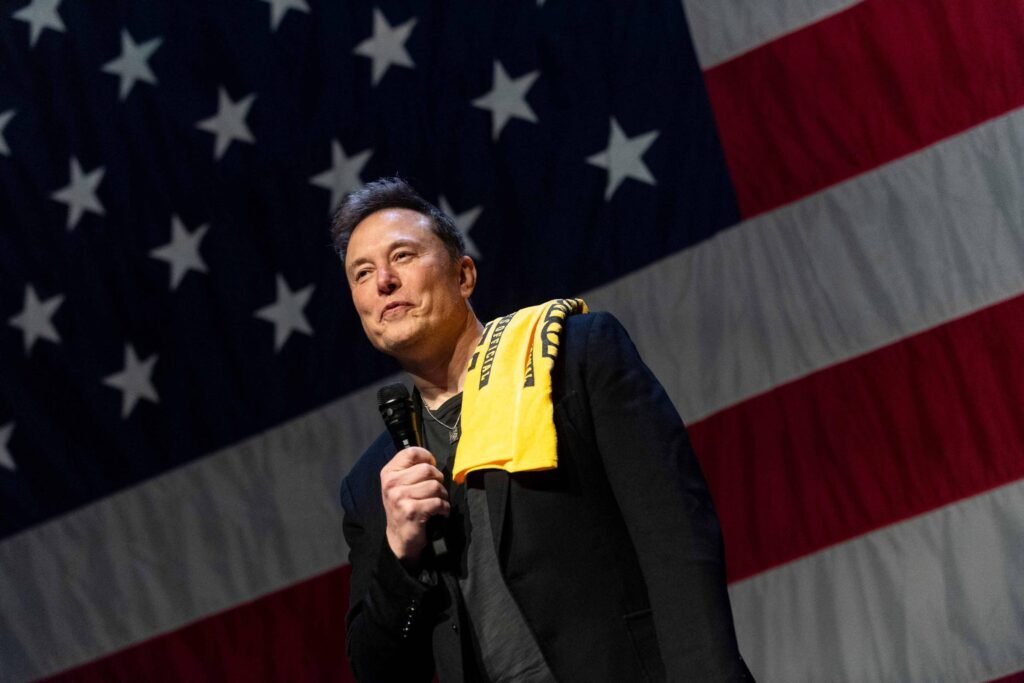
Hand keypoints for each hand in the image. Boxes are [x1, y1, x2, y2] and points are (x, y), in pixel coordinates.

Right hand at [380, 447, 448, 563]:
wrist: (399, 537)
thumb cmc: (404, 506)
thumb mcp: (400, 484)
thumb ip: (411, 468)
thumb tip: (431, 458)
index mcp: (389, 473)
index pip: (411, 452)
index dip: (427, 457)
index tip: (431, 466)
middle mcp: (391, 483)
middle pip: (427, 469)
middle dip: (438, 479)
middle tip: (435, 490)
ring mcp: (400, 497)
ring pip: (435, 485)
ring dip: (442, 495)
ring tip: (437, 501)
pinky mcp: (412, 511)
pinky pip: (438, 502)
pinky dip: (444, 507)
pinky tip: (439, 512)